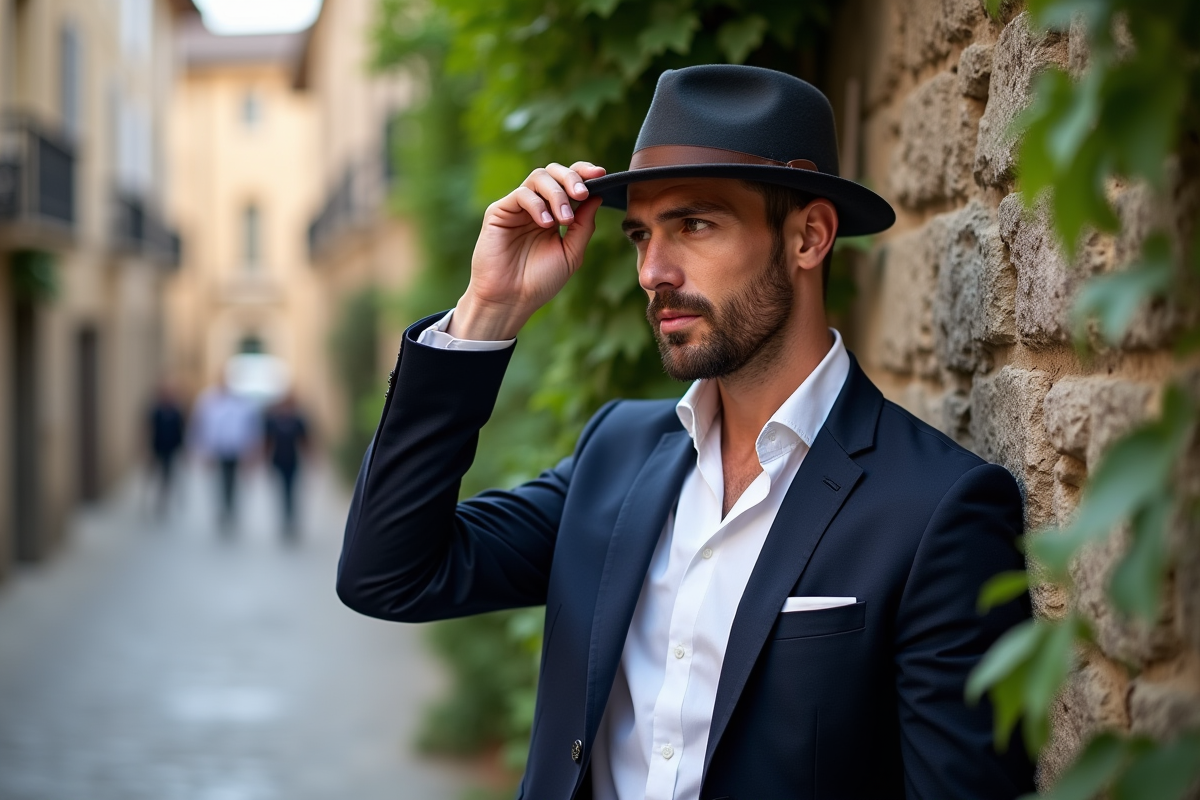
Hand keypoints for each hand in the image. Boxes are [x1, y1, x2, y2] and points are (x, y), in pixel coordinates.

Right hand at [451, 161, 605, 340]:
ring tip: (565, 218)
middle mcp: (536, 206)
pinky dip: (537, 204)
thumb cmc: (540, 281)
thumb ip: (584, 225)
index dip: (584, 172)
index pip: (568, 182)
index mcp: (554, 214)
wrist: (511, 300)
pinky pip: (521, 194)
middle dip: (572, 177)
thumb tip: (598, 196)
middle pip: (553, 171)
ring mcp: (517, 208)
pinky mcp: (499, 212)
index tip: (602, 175)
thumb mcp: (571, 253)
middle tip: (582, 193)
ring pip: (538, 177)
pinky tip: (546, 224)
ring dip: (557, 193)